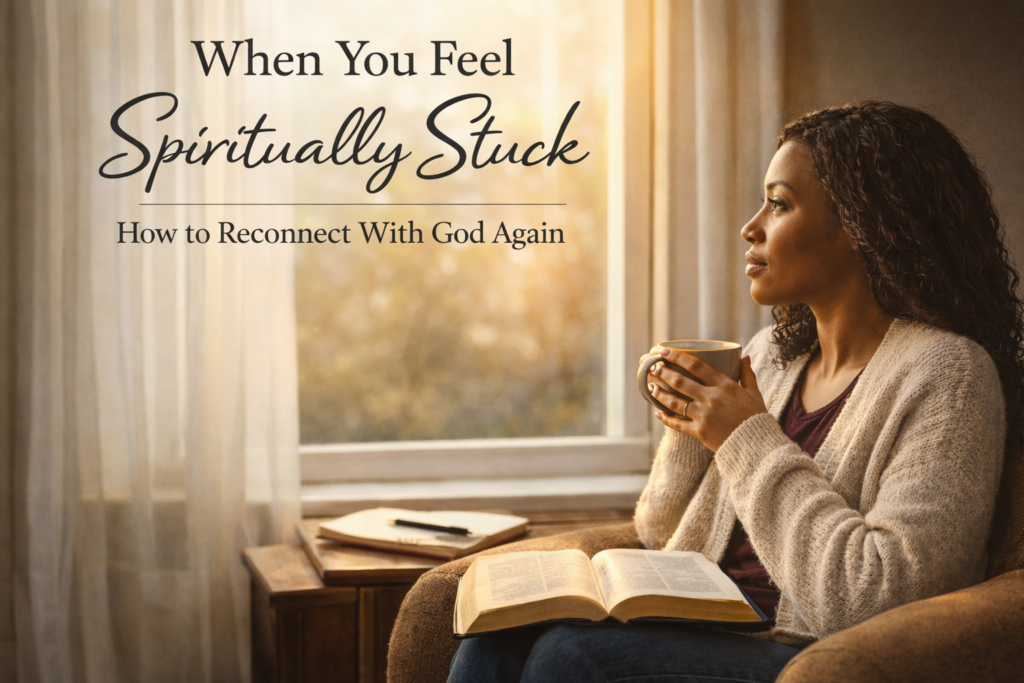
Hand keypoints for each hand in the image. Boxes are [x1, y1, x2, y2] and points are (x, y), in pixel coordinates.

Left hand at [645, 348, 767, 451]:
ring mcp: (704, 415)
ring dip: (660, 393)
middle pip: (681, 382)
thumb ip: (747, 374)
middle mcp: (712, 398)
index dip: (678, 357)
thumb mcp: (754, 393)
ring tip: (650, 386)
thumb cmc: (755, 417)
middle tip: (653, 368)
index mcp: (725, 385)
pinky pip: (678, 424)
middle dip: (664, 373)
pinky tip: (657, 412)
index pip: (697, 366)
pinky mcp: (700, 432)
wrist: (757, 446)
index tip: (664, 351)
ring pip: (675, 402)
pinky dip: (666, 418)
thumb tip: (745, 357)